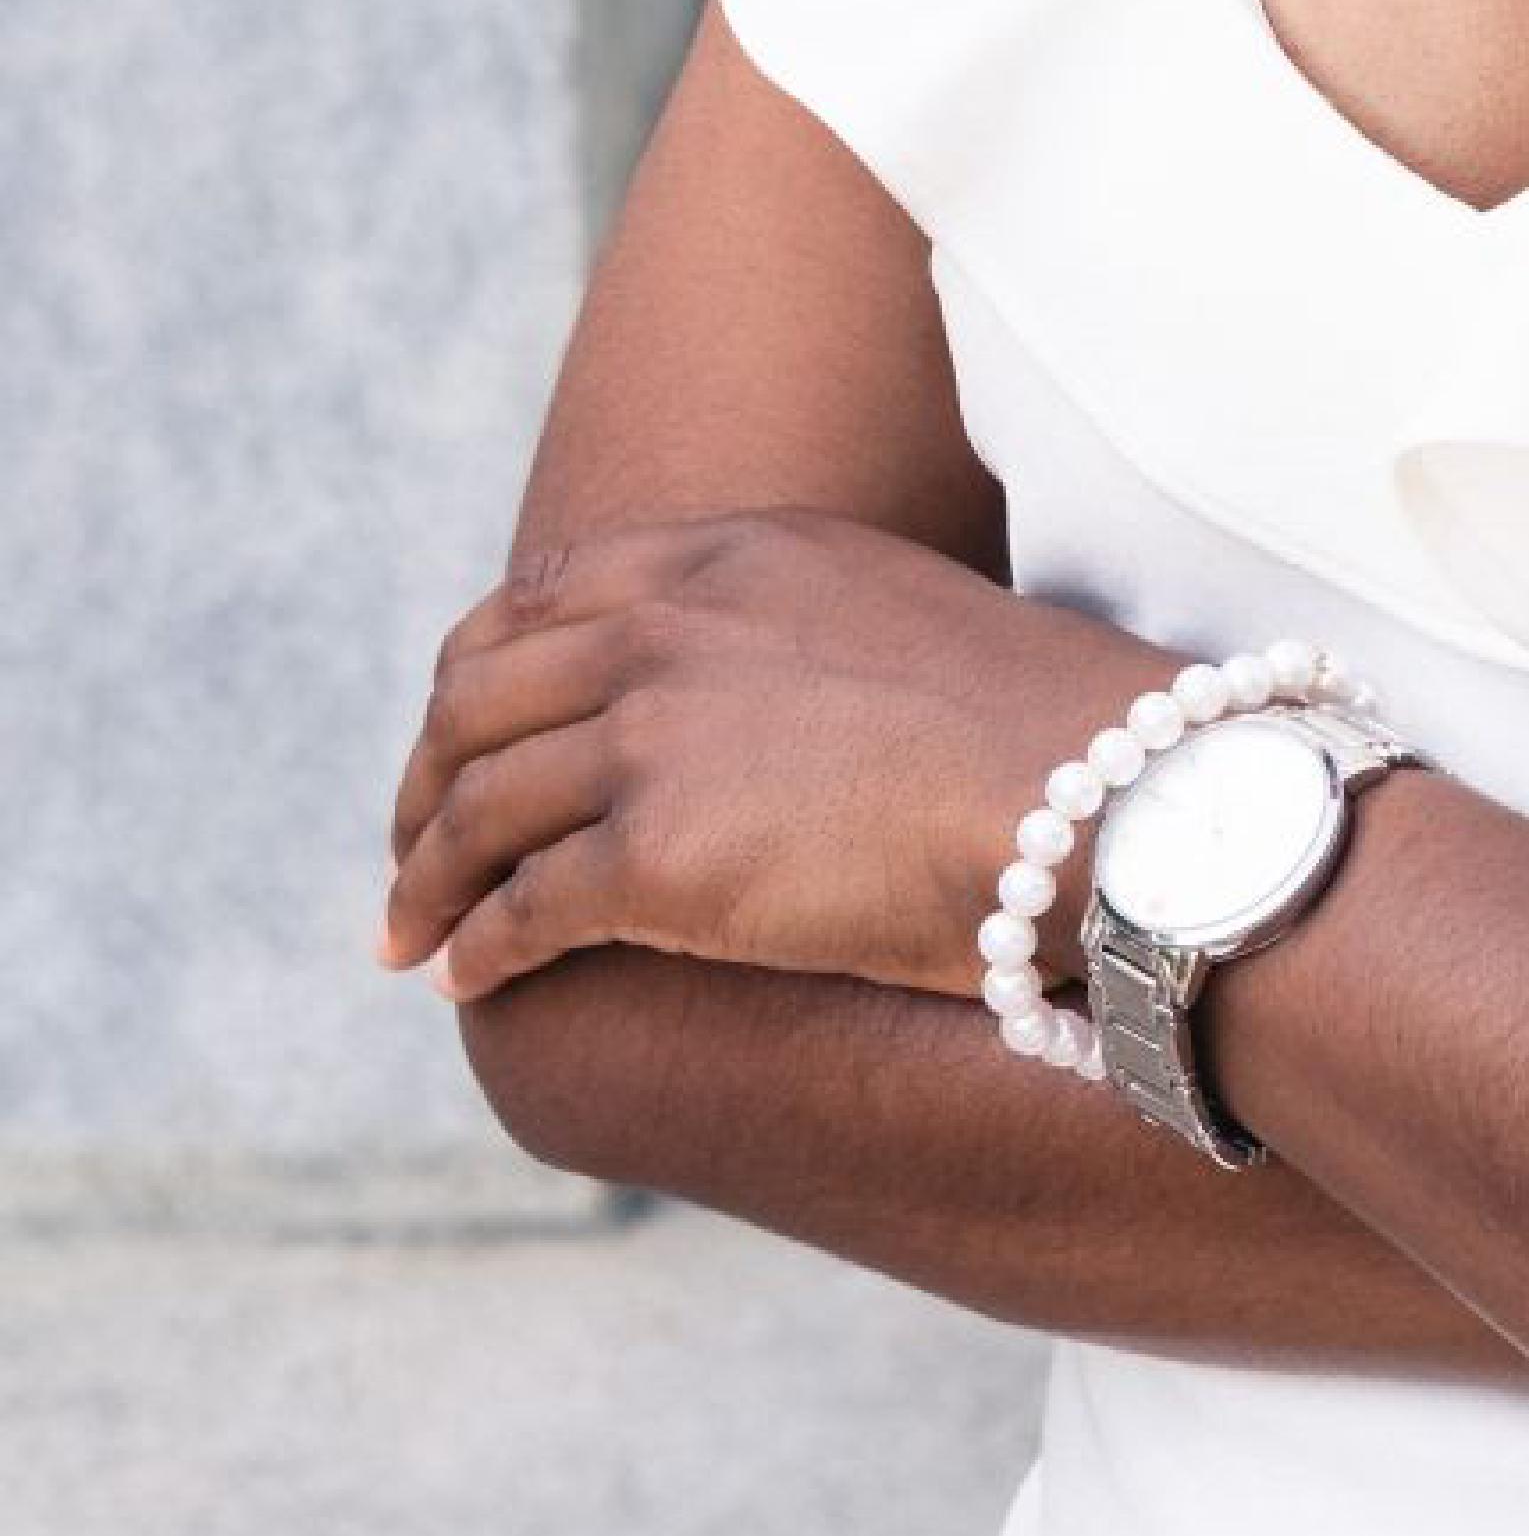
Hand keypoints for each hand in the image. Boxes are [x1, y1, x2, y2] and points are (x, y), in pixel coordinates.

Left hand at [375, 508, 1174, 1010]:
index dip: (473, 678)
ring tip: (411, 938)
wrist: (1112, 800)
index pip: (535, 599)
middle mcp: (670, 627)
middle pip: (475, 699)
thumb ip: (792, 635)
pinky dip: (476, 948)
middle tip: (409, 853)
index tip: (460, 740)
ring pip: (474, 809)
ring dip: (423, 882)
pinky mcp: (656, 858)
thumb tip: (753, 712)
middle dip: (421, 785)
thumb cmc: (1048, 729)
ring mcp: (654, 737)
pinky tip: (469, 982)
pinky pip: (519, 909)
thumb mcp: (895, 615)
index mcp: (731, 554)